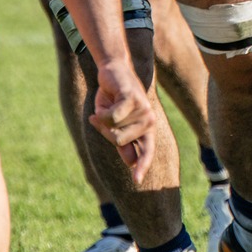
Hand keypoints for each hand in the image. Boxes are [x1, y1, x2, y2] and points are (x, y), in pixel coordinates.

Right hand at [87, 57, 164, 182]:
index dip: (142, 166)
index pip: (146, 151)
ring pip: (113, 128)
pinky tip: (104, 102)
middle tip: (103, 115)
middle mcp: (149, 120)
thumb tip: (132, 161)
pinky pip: (112, 117)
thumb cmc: (113, 98)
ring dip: (102, 118)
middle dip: (105, 131)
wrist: (113, 70)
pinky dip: (102, 112)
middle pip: (119, 141)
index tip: (137, 180)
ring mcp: (143, 110)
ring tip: (108, 104)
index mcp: (146, 128)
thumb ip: (122, 141)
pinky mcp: (133, 99)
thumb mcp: (115, 123)